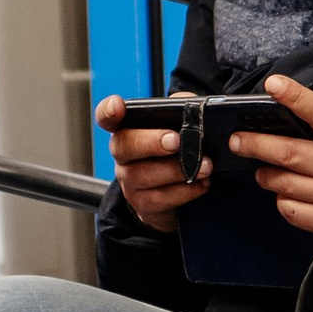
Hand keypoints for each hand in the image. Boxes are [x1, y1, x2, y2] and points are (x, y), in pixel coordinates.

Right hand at [96, 94, 207, 234]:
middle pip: (123, 145)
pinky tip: (201, 184)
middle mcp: (122, 155)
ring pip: (142, 175)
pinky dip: (184, 191)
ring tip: (205, 166)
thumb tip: (193, 106)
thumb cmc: (178, 151)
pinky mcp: (143, 204)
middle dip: (151, 142)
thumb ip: (184, 107)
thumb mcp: (181, 123)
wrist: (180, 190)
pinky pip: (158, 199)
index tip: (118, 106)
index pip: (107, 117)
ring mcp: (129, 182)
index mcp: (127, 129)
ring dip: (176, 169)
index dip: (108, 111)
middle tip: (176, 141)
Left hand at [231, 75, 312, 236]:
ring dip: (266, 175)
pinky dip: (281, 201)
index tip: (273, 84)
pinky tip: (287, 195)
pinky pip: (290, 210)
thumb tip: (283, 123)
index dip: (297, 98)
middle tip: (238, 141)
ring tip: (264, 171)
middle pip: (290, 153)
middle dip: (256, 145)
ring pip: (284, 183)